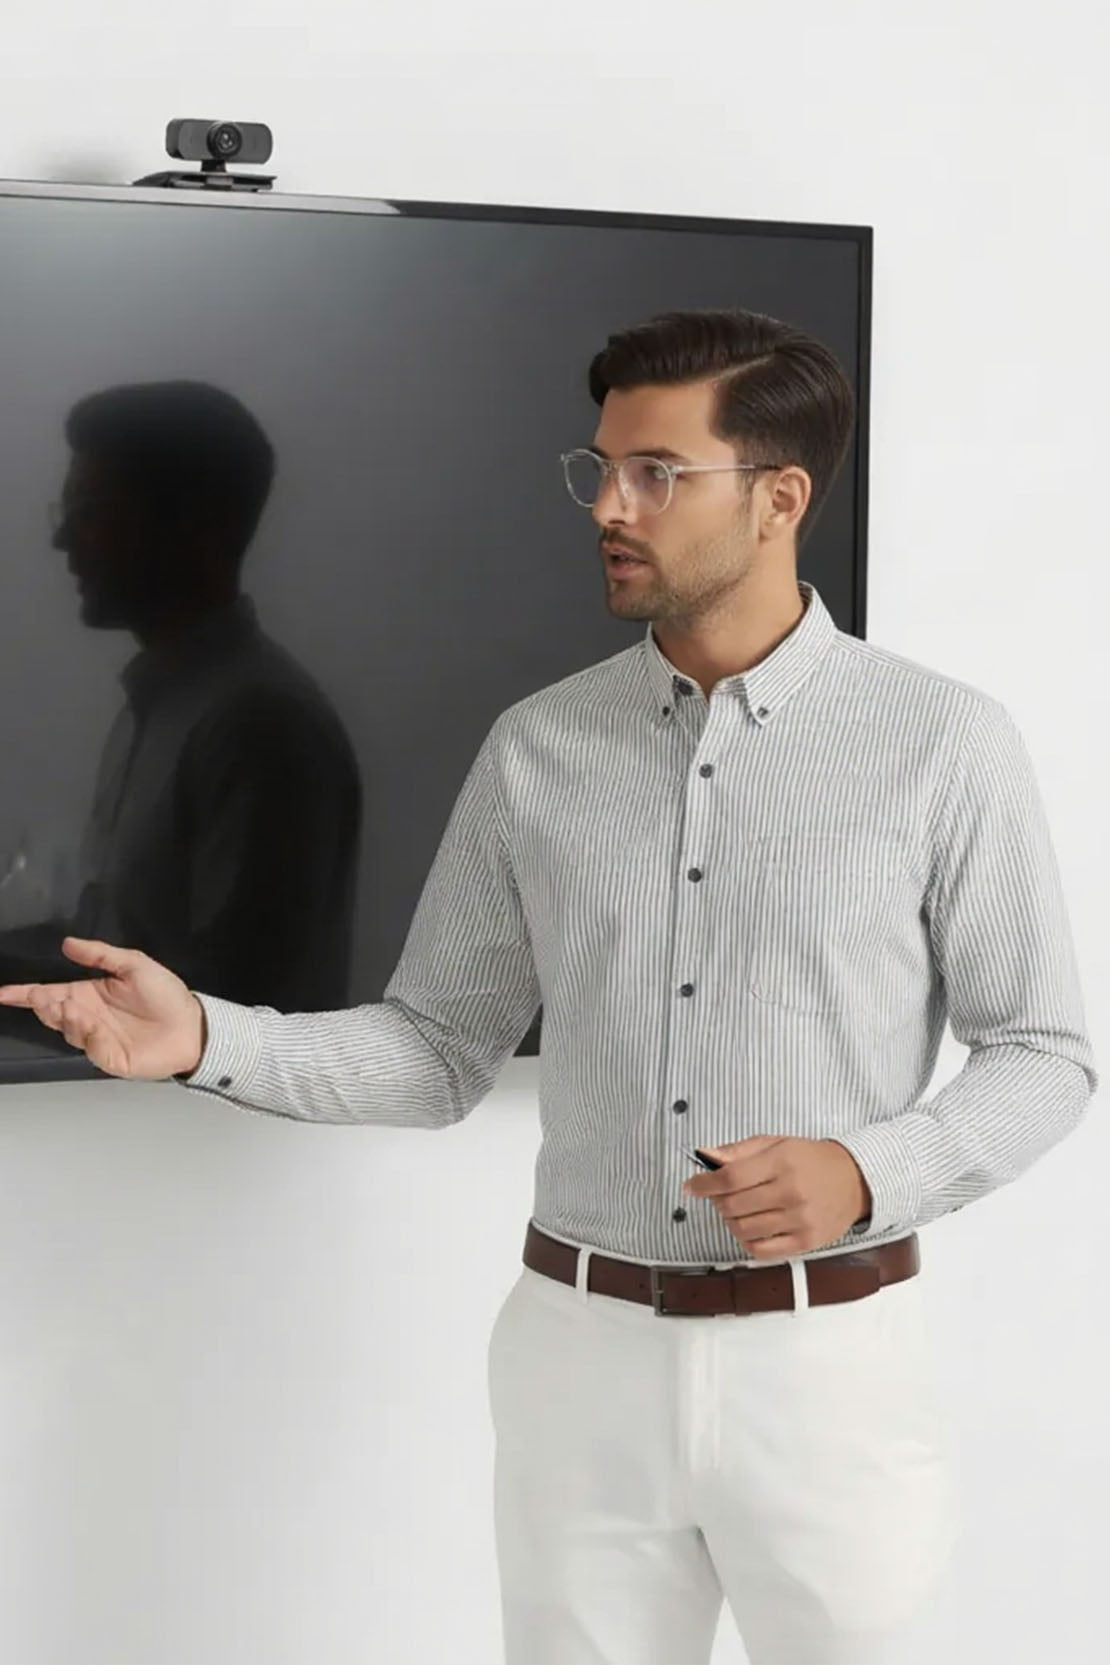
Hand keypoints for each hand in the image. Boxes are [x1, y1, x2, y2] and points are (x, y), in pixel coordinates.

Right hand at [0, 936, 205, 1079]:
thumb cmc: (165, 994)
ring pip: (67, 1028)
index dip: (26, 994)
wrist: (193, 1025)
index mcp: (89, 994)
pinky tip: (87, 1020)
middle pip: (52, 1012)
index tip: (4, 993)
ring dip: (61, 1016)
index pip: (50, 993)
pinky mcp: (108, 1057)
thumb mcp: (134, 965)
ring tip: (63, 1004)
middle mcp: (87, 1017)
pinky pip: (89, 1045)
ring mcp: (96, 1039)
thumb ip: (101, 955)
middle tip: (38, 996)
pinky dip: (84, 1032)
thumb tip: (68, 943)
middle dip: (41, 1004)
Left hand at [682, 1135, 871, 1258]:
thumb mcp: (776, 1143)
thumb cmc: (811, 1159)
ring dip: (731, 1221)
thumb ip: (739, 1151)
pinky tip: (750, 1228)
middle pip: (734, 1206)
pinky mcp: (805, 1242)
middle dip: (717, 1202)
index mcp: (782, 1162)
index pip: (731, 1178)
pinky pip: (761, 1251)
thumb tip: (705, 1156)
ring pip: (744, 1230)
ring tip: (738, 1210)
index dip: (704, 1184)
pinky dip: (747, 1241)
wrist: (855, 1180)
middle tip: (719, 1196)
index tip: (692, 1186)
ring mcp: (799, 1220)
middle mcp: (791, 1192)